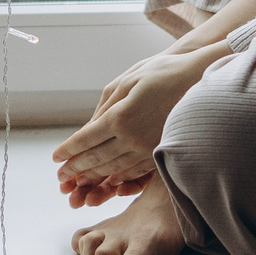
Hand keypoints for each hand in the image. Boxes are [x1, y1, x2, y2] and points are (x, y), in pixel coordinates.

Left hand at [52, 47, 217, 198]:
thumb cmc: (161, 74)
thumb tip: (89, 128)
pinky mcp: (162, 153)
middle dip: (76, 168)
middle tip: (61, 176)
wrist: (200, 79)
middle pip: (97, 159)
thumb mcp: (126, 81)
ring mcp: (148, 148)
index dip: (68, 150)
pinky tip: (109, 179)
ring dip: (94, 176)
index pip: (86, 140)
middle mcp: (133, 137)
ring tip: (79, 180)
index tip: (55, 158)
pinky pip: (135, 170)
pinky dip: (119, 176)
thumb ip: (105, 106)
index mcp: (120, 116)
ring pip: (114, 169)